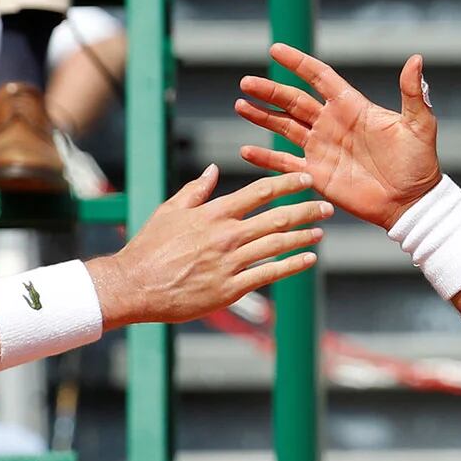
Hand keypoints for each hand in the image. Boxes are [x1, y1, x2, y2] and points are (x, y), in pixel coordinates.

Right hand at [91, 167, 327, 327]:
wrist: (134, 285)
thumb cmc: (149, 247)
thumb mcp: (170, 210)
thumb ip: (196, 190)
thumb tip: (214, 170)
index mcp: (213, 214)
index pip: (258, 193)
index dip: (286, 184)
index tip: (306, 179)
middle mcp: (226, 236)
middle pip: (276, 218)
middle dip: (305, 209)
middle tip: (326, 205)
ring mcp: (229, 263)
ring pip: (277, 245)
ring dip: (303, 236)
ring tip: (320, 231)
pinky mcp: (230, 289)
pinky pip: (268, 274)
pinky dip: (291, 265)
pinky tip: (307, 259)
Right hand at [235, 43, 441, 229]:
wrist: (412, 202)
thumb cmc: (419, 162)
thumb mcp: (419, 125)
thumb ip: (411, 94)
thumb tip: (416, 59)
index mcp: (351, 107)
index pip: (319, 77)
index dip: (298, 63)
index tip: (275, 49)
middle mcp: (331, 123)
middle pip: (293, 101)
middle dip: (269, 91)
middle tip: (246, 82)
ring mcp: (321, 148)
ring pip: (284, 126)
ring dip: (262, 116)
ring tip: (240, 105)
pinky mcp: (316, 174)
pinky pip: (286, 163)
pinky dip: (266, 157)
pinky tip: (246, 150)